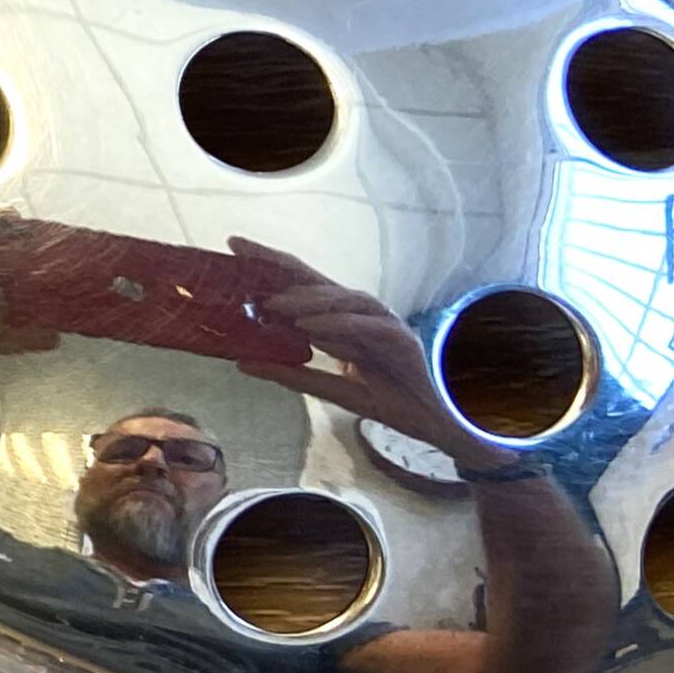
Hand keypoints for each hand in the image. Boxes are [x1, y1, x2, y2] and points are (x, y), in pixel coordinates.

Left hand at [227, 236, 458, 449]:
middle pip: (317, 281)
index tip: (233, 248)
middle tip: (240, 250)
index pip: (302, 287)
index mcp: (343, 322)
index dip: (270, 267)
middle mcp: (361, 315)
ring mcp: (383, 324)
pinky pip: (368, 327)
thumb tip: (243, 362)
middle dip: (279, 264)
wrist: (439, 424)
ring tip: (271, 303)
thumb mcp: (333, 391)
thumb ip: (292, 375)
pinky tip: (310, 326)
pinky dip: (339, 324)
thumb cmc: (392, 399)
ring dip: (306, 298)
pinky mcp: (402, 341)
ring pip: (342, 300)